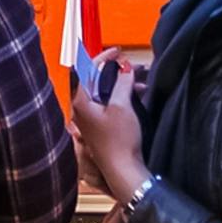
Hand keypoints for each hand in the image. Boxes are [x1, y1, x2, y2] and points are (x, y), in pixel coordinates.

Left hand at [69, 60, 149, 206]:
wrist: (123, 170)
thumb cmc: (119, 142)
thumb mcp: (122, 106)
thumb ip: (122, 82)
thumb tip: (124, 68)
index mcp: (81, 101)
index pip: (87, 69)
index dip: (104, 57)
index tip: (117, 52)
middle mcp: (81, 109)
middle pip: (96, 80)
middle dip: (116, 71)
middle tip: (132, 67)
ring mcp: (90, 118)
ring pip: (104, 91)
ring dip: (122, 84)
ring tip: (140, 82)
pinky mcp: (99, 126)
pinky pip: (109, 103)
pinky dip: (121, 96)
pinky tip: (136, 96)